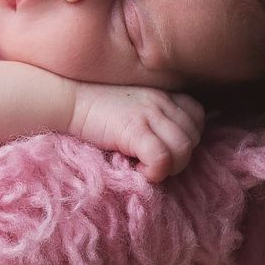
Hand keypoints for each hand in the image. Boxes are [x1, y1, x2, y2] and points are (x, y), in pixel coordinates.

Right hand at [67, 83, 205, 183]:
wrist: (66, 100)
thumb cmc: (94, 109)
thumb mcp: (131, 106)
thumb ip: (151, 117)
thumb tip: (163, 145)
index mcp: (163, 93)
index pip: (197, 116)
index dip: (186, 138)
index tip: (164, 147)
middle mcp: (161, 100)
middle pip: (194, 137)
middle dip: (179, 158)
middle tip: (153, 164)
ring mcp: (149, 113)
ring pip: (184, 149)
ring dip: (169, 167)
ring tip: (146, 168)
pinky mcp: (134, 128)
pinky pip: (161, 157)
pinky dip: (154, 171)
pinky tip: (138, 170)